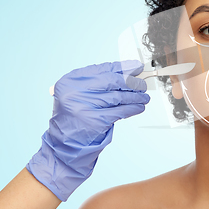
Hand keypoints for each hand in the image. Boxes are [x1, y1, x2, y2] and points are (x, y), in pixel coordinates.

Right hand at [26, 60, 149, 200]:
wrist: (64, 142)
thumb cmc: (75, 115)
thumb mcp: (81, 93)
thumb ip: (99, 81)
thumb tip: (129, 71)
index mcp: (71, 80)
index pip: (103, 68)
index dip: (123, 67)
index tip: (136, 66)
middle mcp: (76, 91)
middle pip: (113, 81)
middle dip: (132, 82)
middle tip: (142, 84)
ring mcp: (85, 106)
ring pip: (119, 96)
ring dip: (136, 96)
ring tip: (144, 97)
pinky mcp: (95, 120)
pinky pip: (121, 111)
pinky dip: (133, 108)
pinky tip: (139, 107)